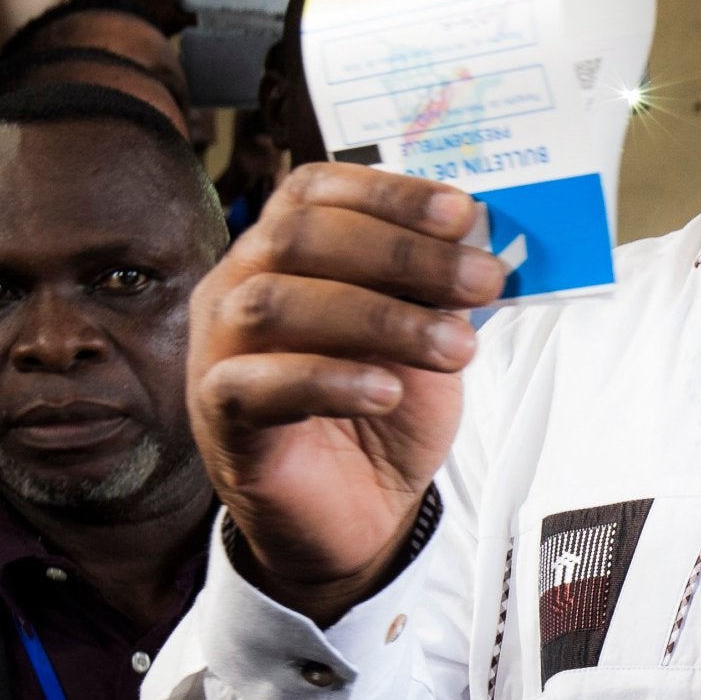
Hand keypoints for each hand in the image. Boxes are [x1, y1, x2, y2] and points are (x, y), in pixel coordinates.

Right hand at [189, 164, 507, 620]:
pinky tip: (387, 391)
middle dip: (401, 253)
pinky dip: (329, 380)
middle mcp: (238, 286)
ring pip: (275, 304)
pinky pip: (255, 384)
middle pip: (298, 236)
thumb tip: (482, 234)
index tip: (464, 215)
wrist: (359, 508)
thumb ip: (439, 281)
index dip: (388, 193)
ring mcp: (218, 349)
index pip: (315, 191)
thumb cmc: (383, 404)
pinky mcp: (218, 416)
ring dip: (379, 317)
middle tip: (482, 281)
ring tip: (456, 347)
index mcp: (281, 249)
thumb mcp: (425, 329)